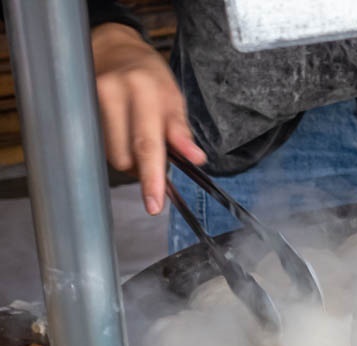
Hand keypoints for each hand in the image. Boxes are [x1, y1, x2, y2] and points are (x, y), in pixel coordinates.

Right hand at [91, 23, 206, 214]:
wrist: (114, 48)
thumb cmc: (150, 76)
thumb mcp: (174, 98)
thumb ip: (181, 132)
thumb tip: (195, 159)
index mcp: (144, 91)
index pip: (147, 144)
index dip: (151, 178)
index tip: (154, 203)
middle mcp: (113, 92)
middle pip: (125, 157)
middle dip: (142, 168)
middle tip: (155, 157)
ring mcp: (91, 98)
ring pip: (111, 154)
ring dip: (129, 158)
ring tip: (137, 137)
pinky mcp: (78, 106)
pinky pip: (98, 144)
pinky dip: (115, 147)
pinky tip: (121, 131)